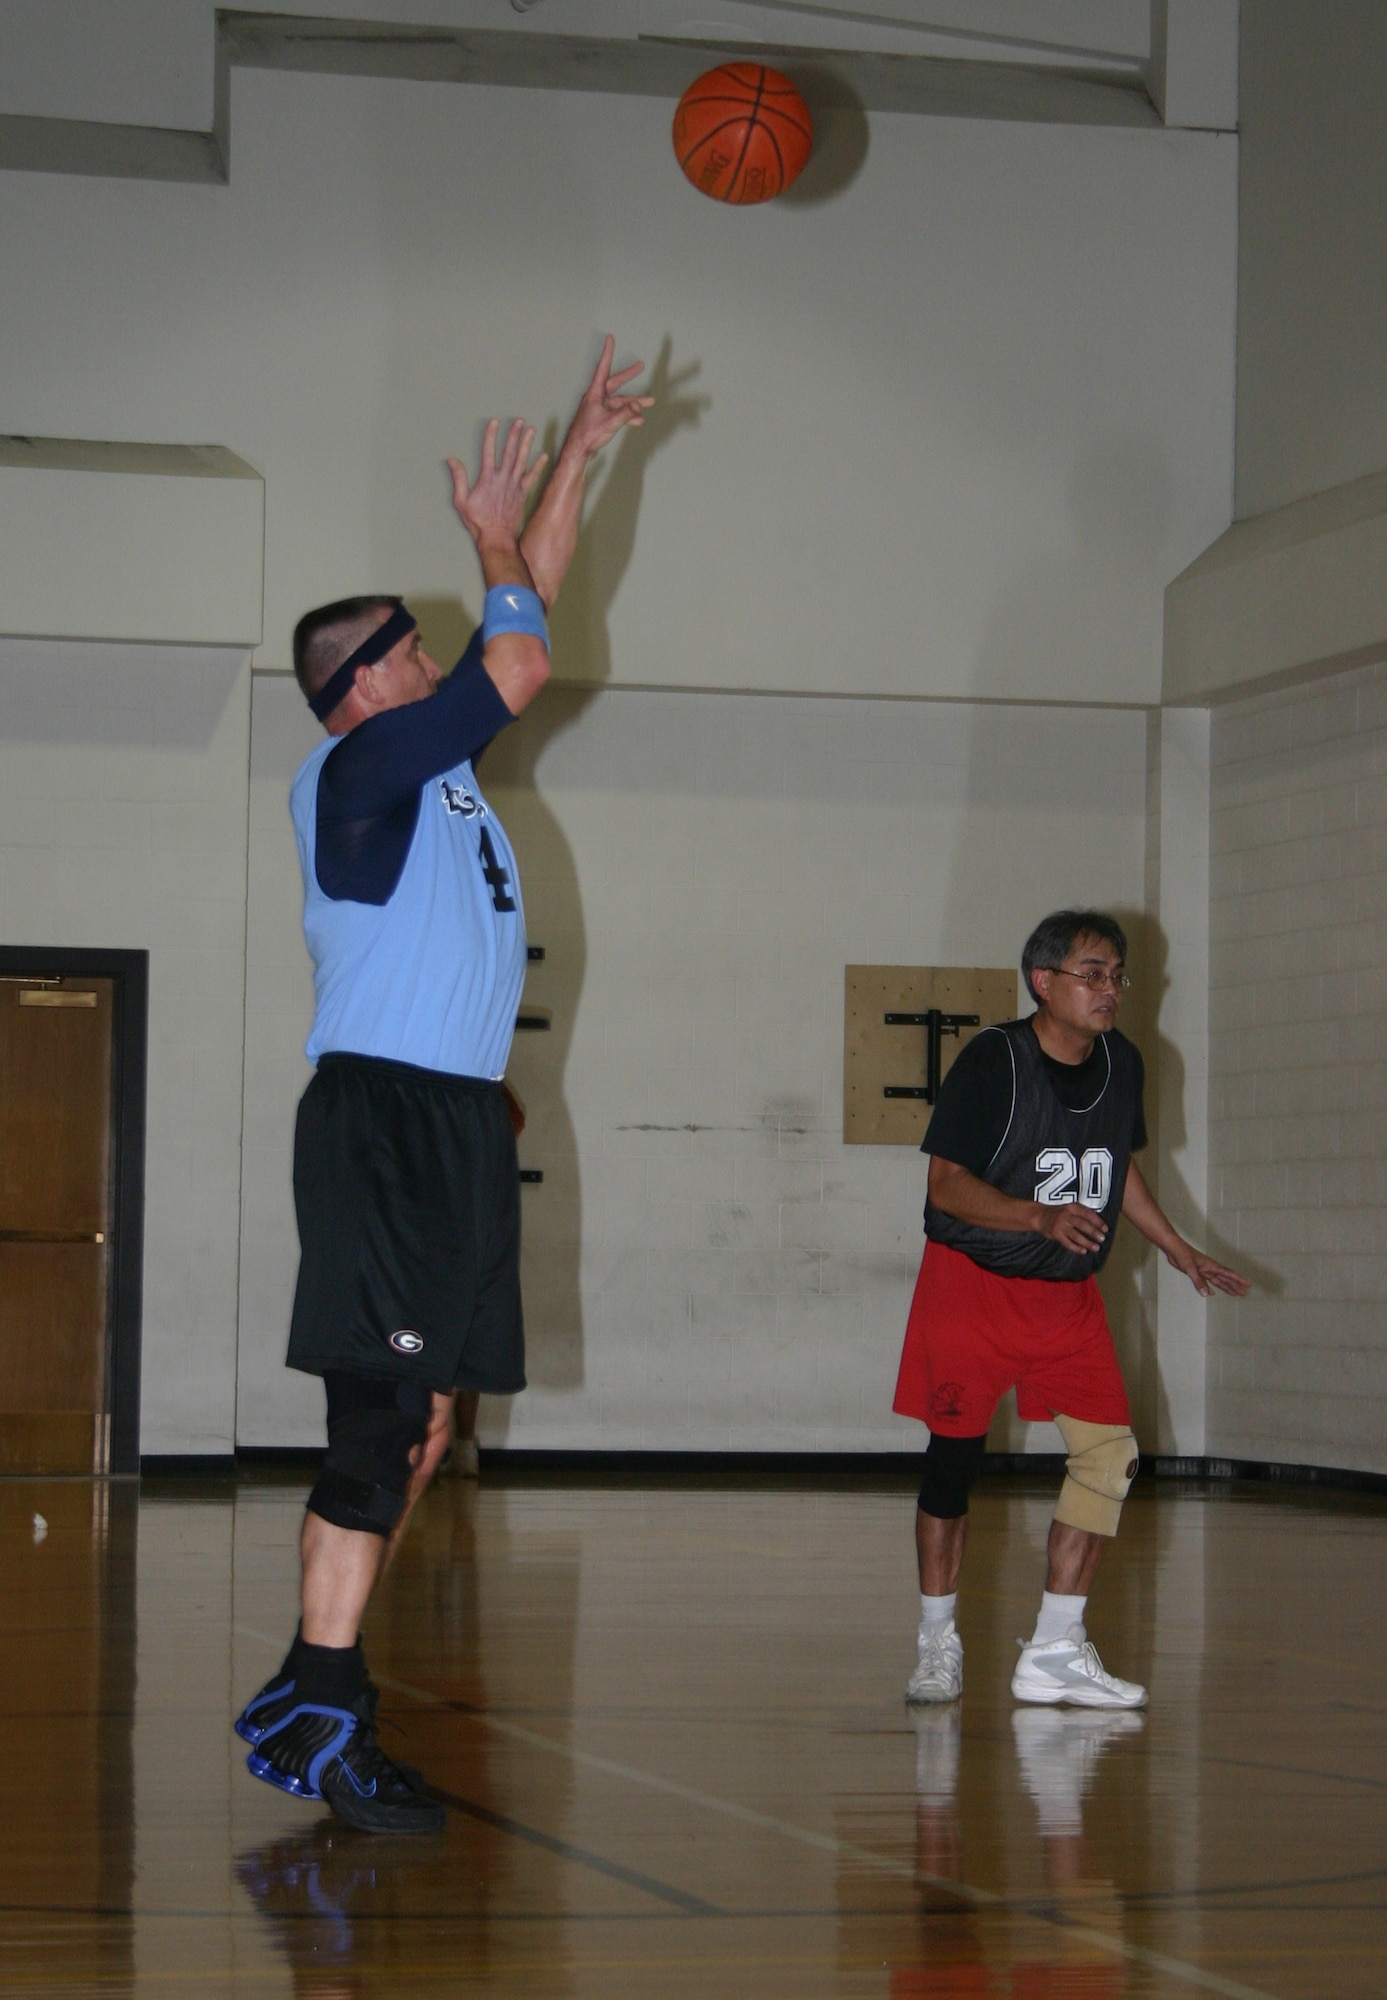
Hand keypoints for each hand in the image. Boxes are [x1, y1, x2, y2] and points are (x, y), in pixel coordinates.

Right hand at [447, 418, 547, 552]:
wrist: (496, 538)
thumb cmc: (478, 522)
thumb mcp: (461, 501)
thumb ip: (458, 479)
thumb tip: (452, 460)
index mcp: (487, 479)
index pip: (488, 451)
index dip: (491, 435)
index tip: (494, 421)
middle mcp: (503, 479)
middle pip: (509, 451)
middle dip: (514, 434)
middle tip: (519, 420)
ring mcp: (514, 486)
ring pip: (521, 460)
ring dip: (526, 444)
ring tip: (531, 430)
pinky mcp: (522, 494)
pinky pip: (532, 477)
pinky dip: (538, 466)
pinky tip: (543, 455)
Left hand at [558, 335, 653, 466]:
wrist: (578, 451)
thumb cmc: (588, 435)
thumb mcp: (610, 423)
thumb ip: (625, 413)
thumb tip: (638, 405)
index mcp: (595, 393)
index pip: (603, 368)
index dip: (608, 352)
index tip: (610, 338)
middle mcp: (596, 398)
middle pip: (614, 382)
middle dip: (628, 375)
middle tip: (640, 366)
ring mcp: (599, 408)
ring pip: (619, 401)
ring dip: (634, 402)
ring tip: (650, 402)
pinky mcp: (601, 418)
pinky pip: (618, 413)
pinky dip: (628, 415)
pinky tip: (638, 421)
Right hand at [1035, 1202, 1108, 1255]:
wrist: (1040, 1216)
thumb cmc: (1060, 1213)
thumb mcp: (1071, 1208)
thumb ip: (1083, 1214)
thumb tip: (1099, 1224)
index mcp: (1073, 1207)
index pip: (1088, 1214)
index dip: (1098, 1222)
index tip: (1105, 1229)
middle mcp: (1066, 1215)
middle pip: (1082, 1224)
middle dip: (1094, 1232)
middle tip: (1102, 1239)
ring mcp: (1061, 1225)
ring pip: (1076, 1235)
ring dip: (1087, 1242)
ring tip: (1096, 1247)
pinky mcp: (1056, 1234)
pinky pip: (1068, 1243)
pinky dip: (1076, 1248)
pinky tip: (1083, 1251)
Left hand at [1165, 1241, 1249, 1297]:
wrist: (1173, 1248)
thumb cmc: (1182, 1254)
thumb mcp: (1190, 1268)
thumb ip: (1198, 1281)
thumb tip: (1207, 1294)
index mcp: (1211, 1266)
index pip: (1228, 1274)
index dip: (1238, 1279)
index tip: (1247, 1284)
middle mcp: (1209, 1268)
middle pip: (1225, 1279)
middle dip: (1235, 1286)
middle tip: (1243, 1293)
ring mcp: (1203, 1270)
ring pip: (1218, 1281)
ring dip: (1226, 1287)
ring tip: (1234, 1293)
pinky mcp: (1197, 1273)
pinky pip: (1207, 1282)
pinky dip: (1210, 1288)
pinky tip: (1212, 1293)